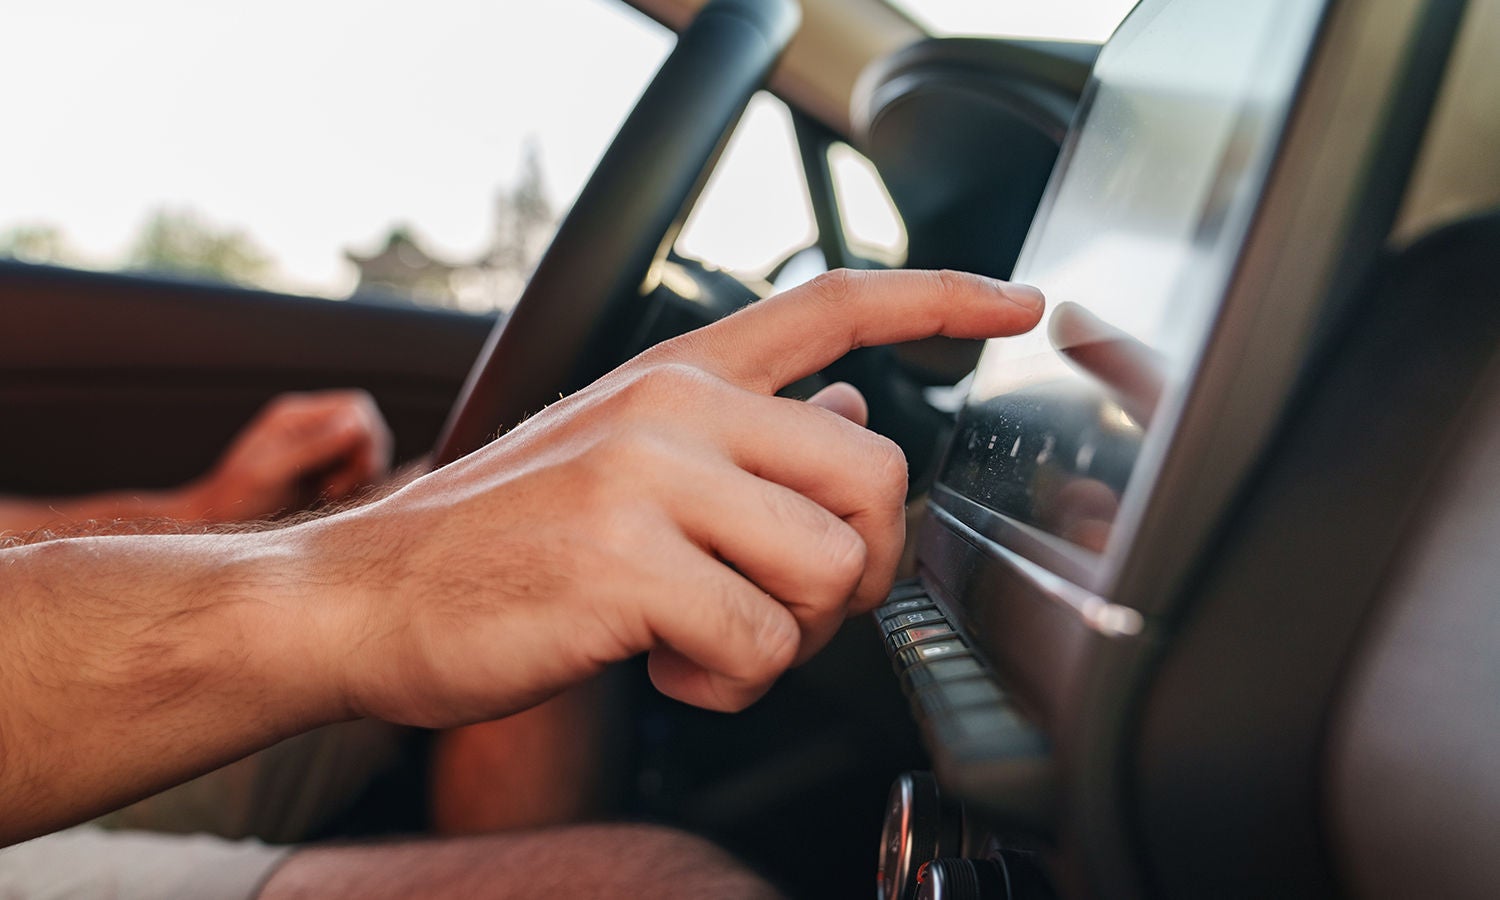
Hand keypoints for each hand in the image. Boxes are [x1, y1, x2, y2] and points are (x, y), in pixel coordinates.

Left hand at [188, 390, 392, 521]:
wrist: (213, 524)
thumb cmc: (234, 499)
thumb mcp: (270, 471)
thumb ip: (314, 446)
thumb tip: (358, 425)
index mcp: (296, 415)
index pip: (357, 407)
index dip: (366, 437)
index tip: (348, 471)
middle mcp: (311, 427)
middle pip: (368, 430)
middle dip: (364, 462)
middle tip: (333, 491)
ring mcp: (318, 449)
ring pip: (367, 453)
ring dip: (359, 478)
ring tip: (328, 497)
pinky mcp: (322, 472)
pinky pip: (358, 473)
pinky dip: (354, 488)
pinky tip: (328, 501)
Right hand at [307, 270, 1042, 724]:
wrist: (365, 597)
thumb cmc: (499, 540)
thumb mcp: (623, 455)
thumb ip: (742, 431)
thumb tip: (850, 403)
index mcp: (678, 376)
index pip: (832, 304)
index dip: (940, 300)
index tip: (1020, 304)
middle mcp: (672, 409)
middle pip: (877, 472)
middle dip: (864, 564)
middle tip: (793, 605)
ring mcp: (648, 479)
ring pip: (829, 570)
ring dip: (788, 639)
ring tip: (706, 643)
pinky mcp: (625, 564)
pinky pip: (760, 648)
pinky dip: (730, 689)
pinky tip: (667, 670)